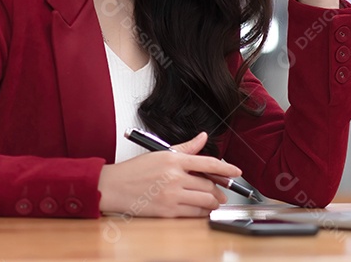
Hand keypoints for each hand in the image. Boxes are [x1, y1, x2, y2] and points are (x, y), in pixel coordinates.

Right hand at [96, 132, 240, 217]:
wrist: (114, 187)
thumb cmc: (134, 171)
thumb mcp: (160, 154)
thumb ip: (185, 148)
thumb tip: (202, 137)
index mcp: (173, 160)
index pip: (207, 162)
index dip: (226, 168)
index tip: (237, 171)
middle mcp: (174, 177)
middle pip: (208, 184)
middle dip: (218, 190)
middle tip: (221, 192)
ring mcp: (171, 195)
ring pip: (205, 200)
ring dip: (213, 203)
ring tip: (213, 202)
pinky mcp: (168, 211)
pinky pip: (194, 213)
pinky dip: (202, 212)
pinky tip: (201, 210)